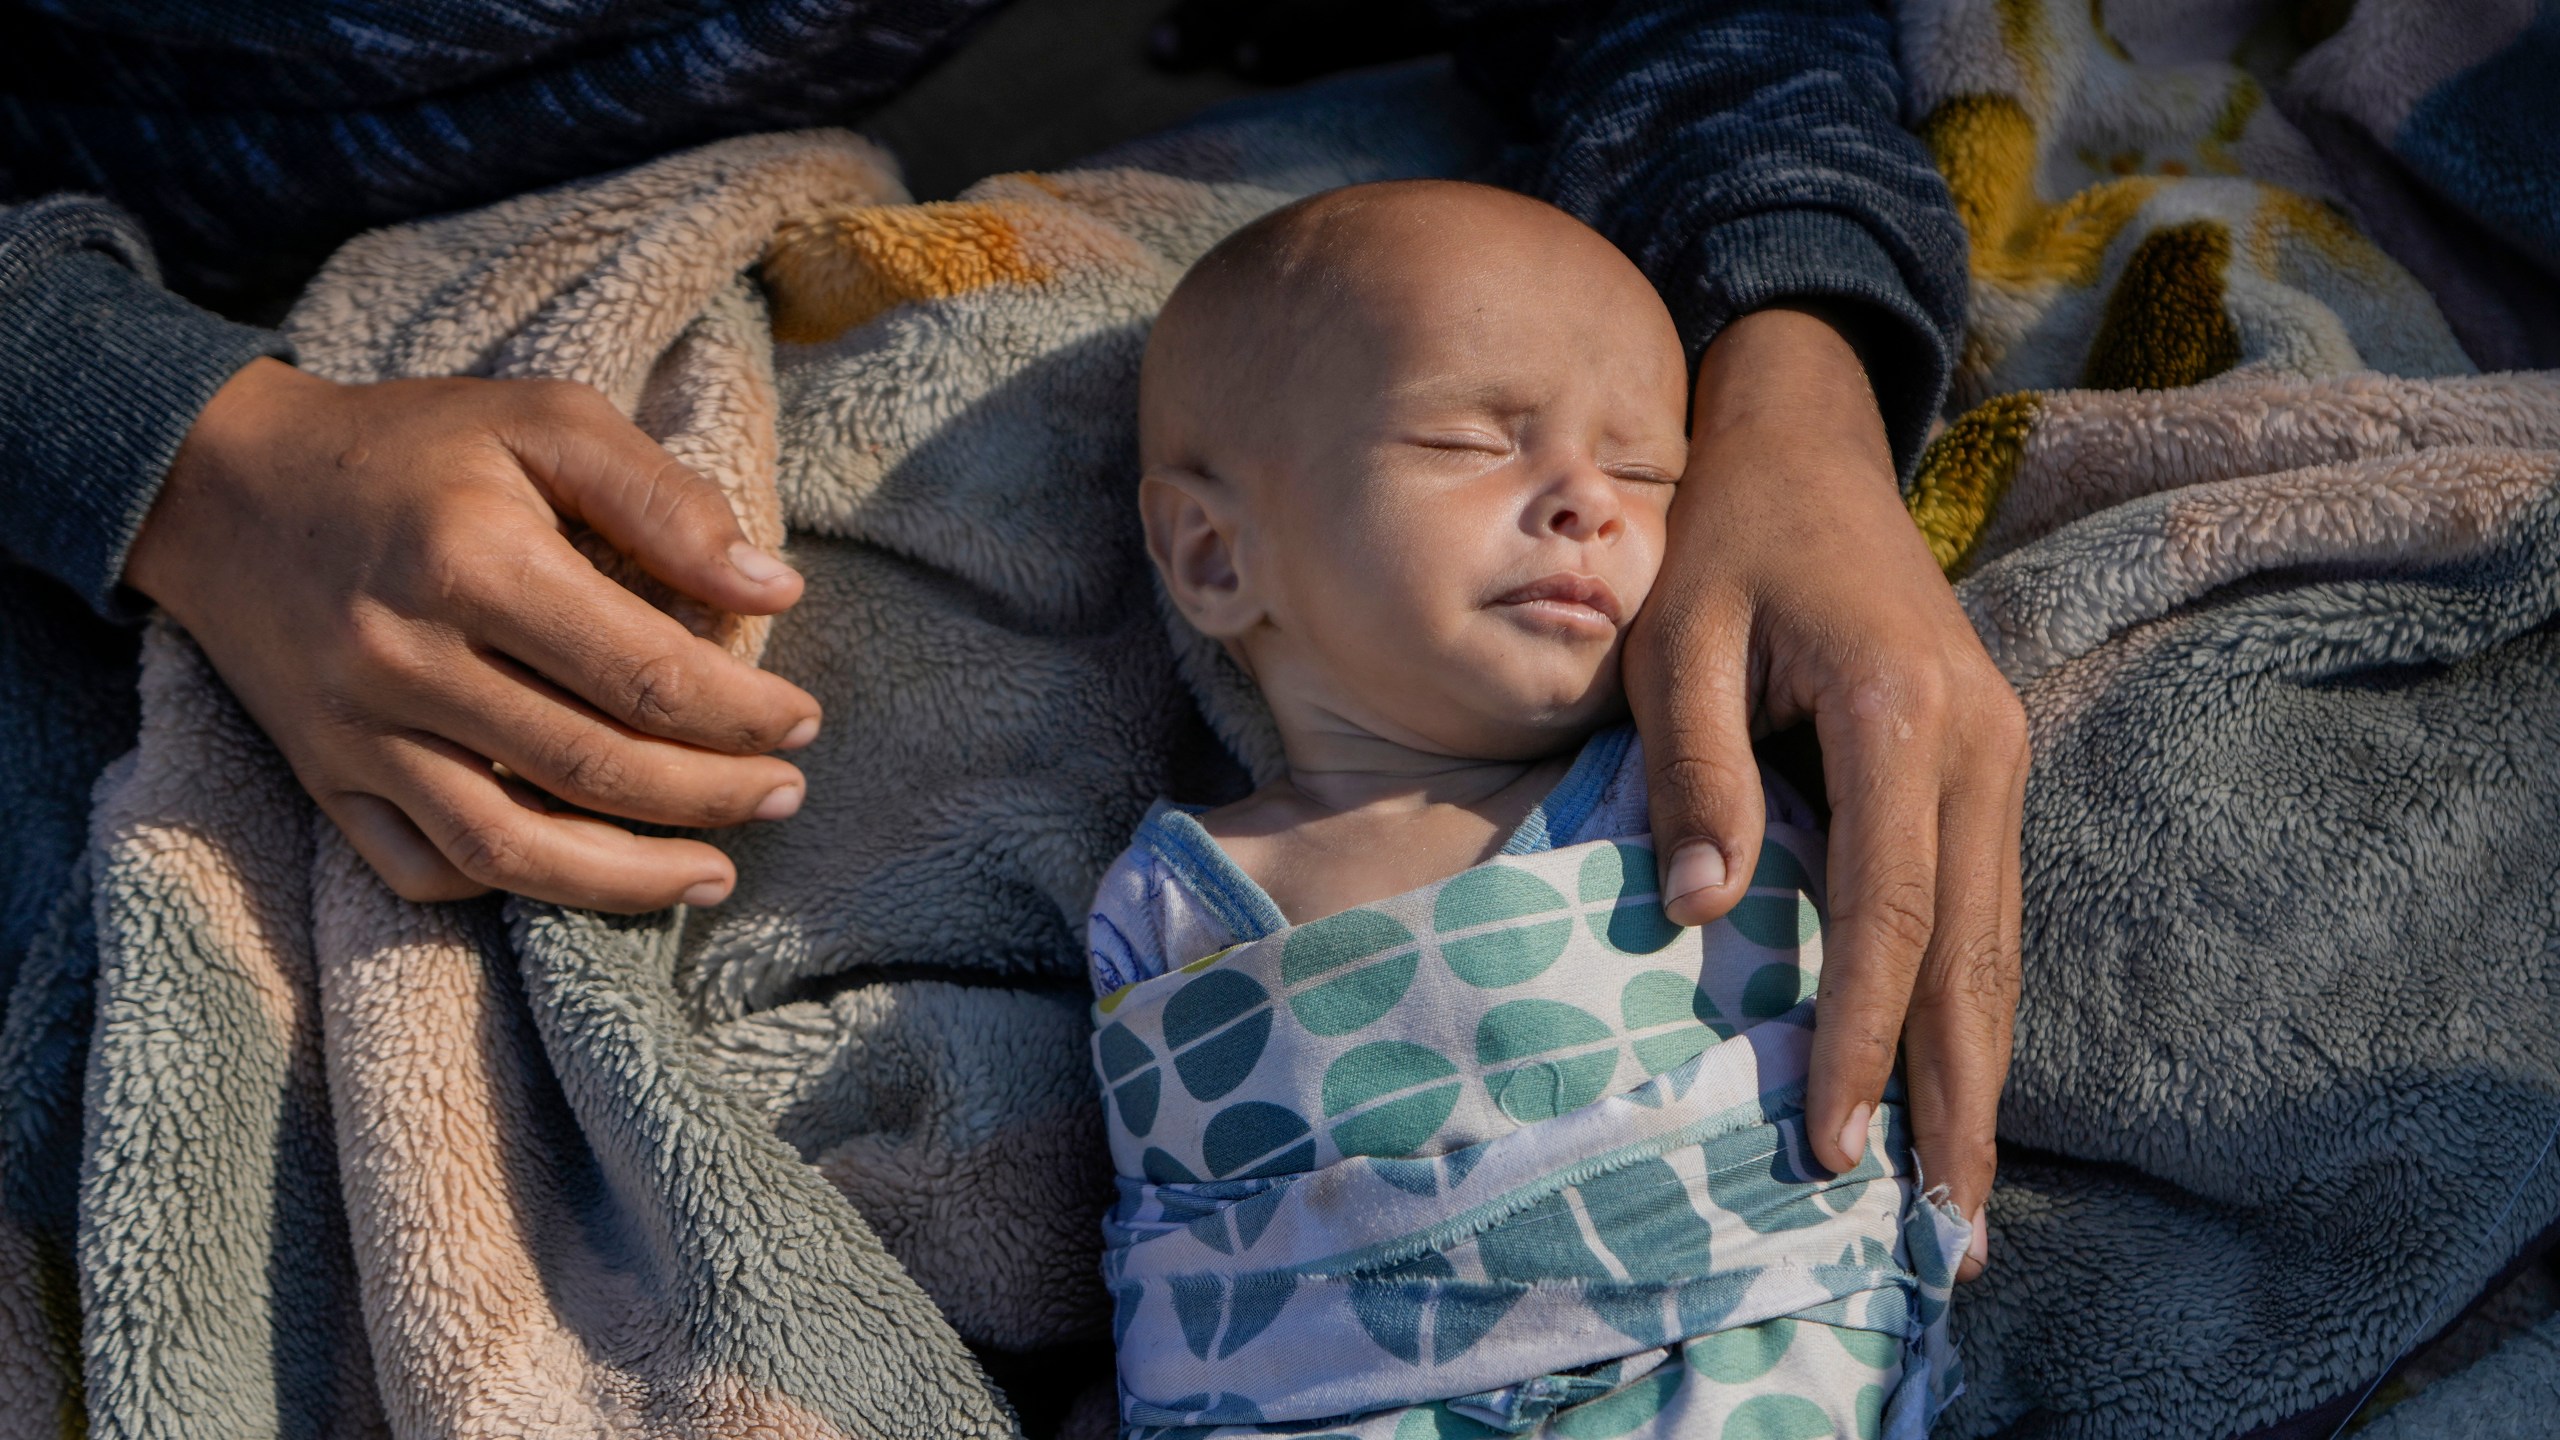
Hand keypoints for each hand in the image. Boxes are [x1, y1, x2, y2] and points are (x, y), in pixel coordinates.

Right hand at [126, 358, 821, 912]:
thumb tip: (773, 592)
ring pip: (512, 848)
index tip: (804, 721)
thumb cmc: (413, 446)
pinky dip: (512, 887)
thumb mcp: (544, 420)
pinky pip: (424, 869)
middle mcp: (409, 658)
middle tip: (785, 793)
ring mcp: (359, 733)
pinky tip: (586, 870)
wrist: (224, 483)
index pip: (645, 674)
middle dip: (715, 795)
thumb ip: (665, 501)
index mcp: (475, 559)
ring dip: (631, 879)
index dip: (743, 713)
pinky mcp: (324, 779)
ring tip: (717, 872)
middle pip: (595, 768)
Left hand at [1626, 307, 2024, 1278]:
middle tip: (1945, 1237)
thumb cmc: (1722, 537)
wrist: (1808, 442)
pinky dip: (1975, 1003)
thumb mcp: (1675, 635)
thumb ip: (1690, 768)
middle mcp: (1975, 742)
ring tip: (1963, 1198)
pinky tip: (1959, 1077)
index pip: (1890, 910)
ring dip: (1980, 1071)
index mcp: (1898, 710)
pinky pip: (1990, 906)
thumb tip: (1704, 918)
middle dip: (1956, 1097)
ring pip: (1999, 943)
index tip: (1835, 1142)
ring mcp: (1997, 752)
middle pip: (1974, 953)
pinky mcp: (1986, 761)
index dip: (1863, 1033)